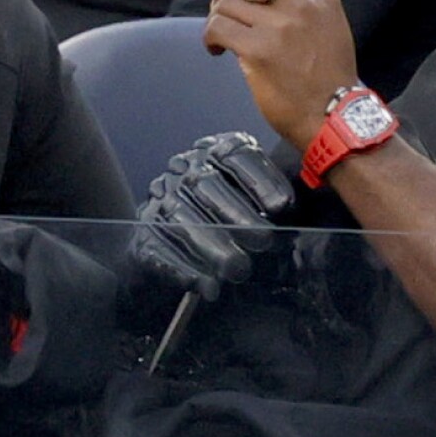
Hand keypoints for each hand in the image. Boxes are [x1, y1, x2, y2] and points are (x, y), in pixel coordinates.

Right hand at [131, 132, 295, 299]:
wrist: (182, 238)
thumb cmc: (240, 216)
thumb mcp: (263, 197)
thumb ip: (277, 198)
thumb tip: (291, 212)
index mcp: (216, 151)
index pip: (236, 155)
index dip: (260, 179)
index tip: (282, 207)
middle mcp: (183, 170)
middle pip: (205, 185)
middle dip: (237, 215)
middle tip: (264, 242)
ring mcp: (160, 200)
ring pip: (180, 217)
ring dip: (211, 245)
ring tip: (238, 269)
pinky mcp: (143, 234)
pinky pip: (157, 248)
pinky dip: (183, 268)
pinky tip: (206, 284)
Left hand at [201, 0, 360, 151]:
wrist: (335, 118)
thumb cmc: (330, 80)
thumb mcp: (331, 28)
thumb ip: (303, 6)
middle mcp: (301, 4)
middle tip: (223, 11)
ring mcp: (279, 26)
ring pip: (226, 2)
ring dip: (216, 18)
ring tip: (223, 38)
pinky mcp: (258, 49)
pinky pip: (217, 27)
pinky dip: (210, 38)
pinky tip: (218, 51)